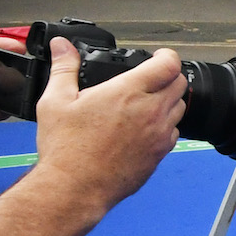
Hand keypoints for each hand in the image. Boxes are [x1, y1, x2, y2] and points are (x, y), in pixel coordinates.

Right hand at [30, 38, 185, 213]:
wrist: (76, 188)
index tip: (158, 56)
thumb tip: (62, 46)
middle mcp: (150, 112)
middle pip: (179, 84)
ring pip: (179, 108)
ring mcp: (158, 135)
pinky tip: (144, 128)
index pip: (168, 64)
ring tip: (145, 103)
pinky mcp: (159, 155)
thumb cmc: (66, 149)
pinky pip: (173, 133)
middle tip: (150, 78)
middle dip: (168, 76)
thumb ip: (64, 68)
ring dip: (168, 100)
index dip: (167, 55)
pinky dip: (165, 125)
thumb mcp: (56, 101)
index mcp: (128, 92)